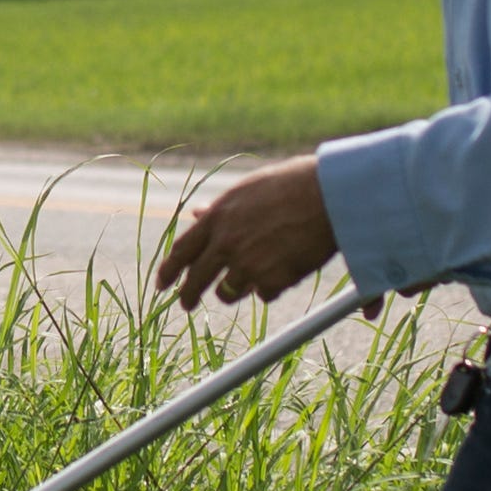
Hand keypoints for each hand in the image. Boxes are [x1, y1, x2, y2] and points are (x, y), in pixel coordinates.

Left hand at [153, 156, 350, 314]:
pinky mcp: (270, 281)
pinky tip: (288, 267)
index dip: (168, 270)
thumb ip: (220, 209)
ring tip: (256, 276)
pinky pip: (264, 294)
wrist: (328, 196)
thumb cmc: (292, 186)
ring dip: (236, 289)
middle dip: (188, 296)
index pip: (182, 250)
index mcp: (218, 217)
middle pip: (196, 280)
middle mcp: (226, 243)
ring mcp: (247, 264)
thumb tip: (197, 214)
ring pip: (228, 292)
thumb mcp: (247, 191)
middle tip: (186, 304)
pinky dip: (272, 286)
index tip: (161, 283)